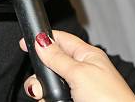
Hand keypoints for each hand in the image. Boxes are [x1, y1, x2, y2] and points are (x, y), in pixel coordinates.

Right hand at [19, 30, 134, 101]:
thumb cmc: (110, 100)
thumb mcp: (80, 73)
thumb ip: (57, 57)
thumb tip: (41, 40)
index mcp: (87, 56)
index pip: (61, 39)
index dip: (43, 38)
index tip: (24, 42)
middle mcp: (82, 72)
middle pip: (51, 64)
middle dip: (41, 73)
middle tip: (39, 83)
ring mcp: (77, 90)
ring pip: (50, 85)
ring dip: (43, 90)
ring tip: (47, 97)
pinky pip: (53, 98)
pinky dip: (49, 100)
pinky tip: (49, 101)